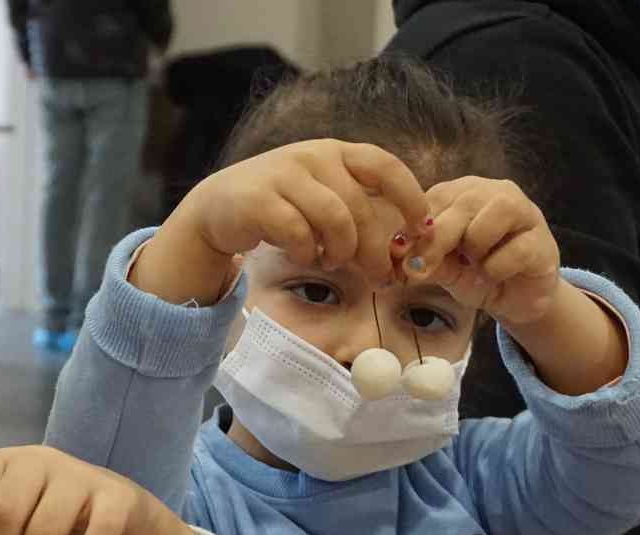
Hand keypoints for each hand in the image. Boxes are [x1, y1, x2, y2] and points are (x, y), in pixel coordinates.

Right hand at [135, 139, 428, 303]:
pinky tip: (302, 256)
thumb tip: (405, 246)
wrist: (217, 208)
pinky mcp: (259, 199)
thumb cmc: (280, 207)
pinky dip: (306, 252)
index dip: (409, 197)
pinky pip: (298, 233)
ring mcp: (284, 175)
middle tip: (378, 276)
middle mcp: (313, 157)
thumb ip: (358, 212)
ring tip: (331, 261)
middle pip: (360, 206)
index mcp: (336, 152)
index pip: (385, 166)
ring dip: (340, 250)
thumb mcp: (323, 198)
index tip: (422, 228)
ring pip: (334, 219)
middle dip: (375, 248)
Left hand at [399, 176, 560, 326]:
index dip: (412, 229)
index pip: (434, 199)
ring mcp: (524, 213)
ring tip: (474, 264)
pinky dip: (496, 269)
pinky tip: (495, 275)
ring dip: (475, 247)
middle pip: (461, 204)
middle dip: (436, 240)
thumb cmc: (474, 276)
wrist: (514, 301)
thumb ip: (423, 258)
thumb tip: (398, 254)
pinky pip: (515, 251)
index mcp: (463, 193)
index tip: (398, 256)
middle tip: (420, 269)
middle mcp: (494, 193)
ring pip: (493, 216)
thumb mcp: (441, 268)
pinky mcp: (542, 241)